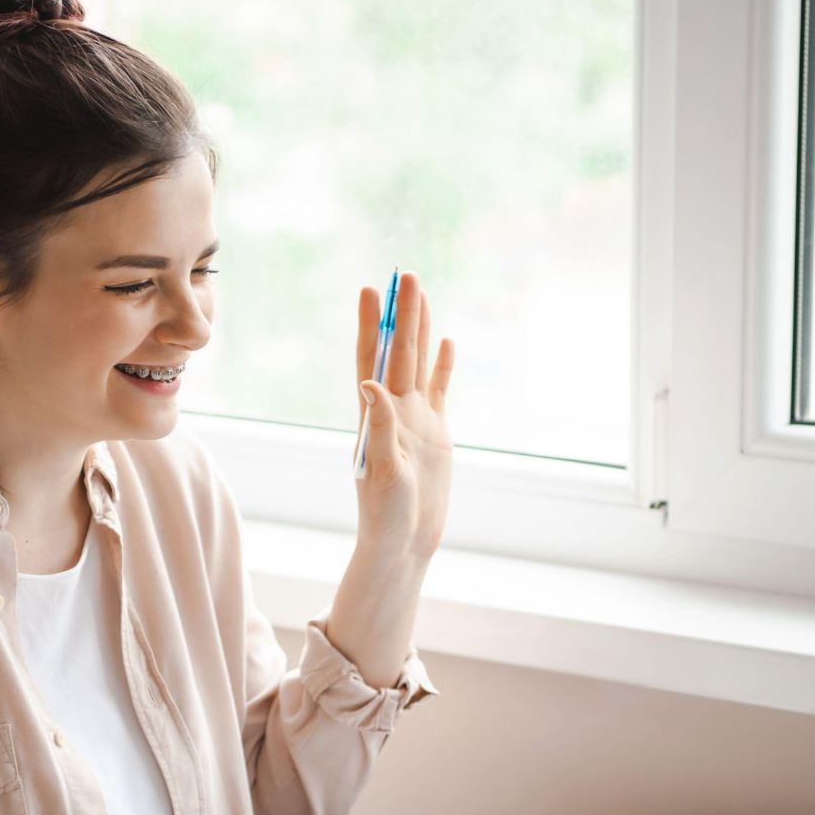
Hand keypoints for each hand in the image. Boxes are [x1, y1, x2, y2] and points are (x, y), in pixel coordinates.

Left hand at [354, 272, 453, 561]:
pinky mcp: (435, 434)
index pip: (371, 359)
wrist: (406, 541)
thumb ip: (380, 426)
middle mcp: (392, 410)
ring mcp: (415, 419)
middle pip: (399, 352)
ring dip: (421, 330)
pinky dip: (442, 366)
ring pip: (419, 364)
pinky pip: (440, 391)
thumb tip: (369, 381)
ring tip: (422, 293)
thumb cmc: (386, 513)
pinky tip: (445, 341)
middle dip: (402, 314)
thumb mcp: (382, 469)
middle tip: (405, 274)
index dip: (372, 325)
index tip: (370, 290)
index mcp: (374, 415)